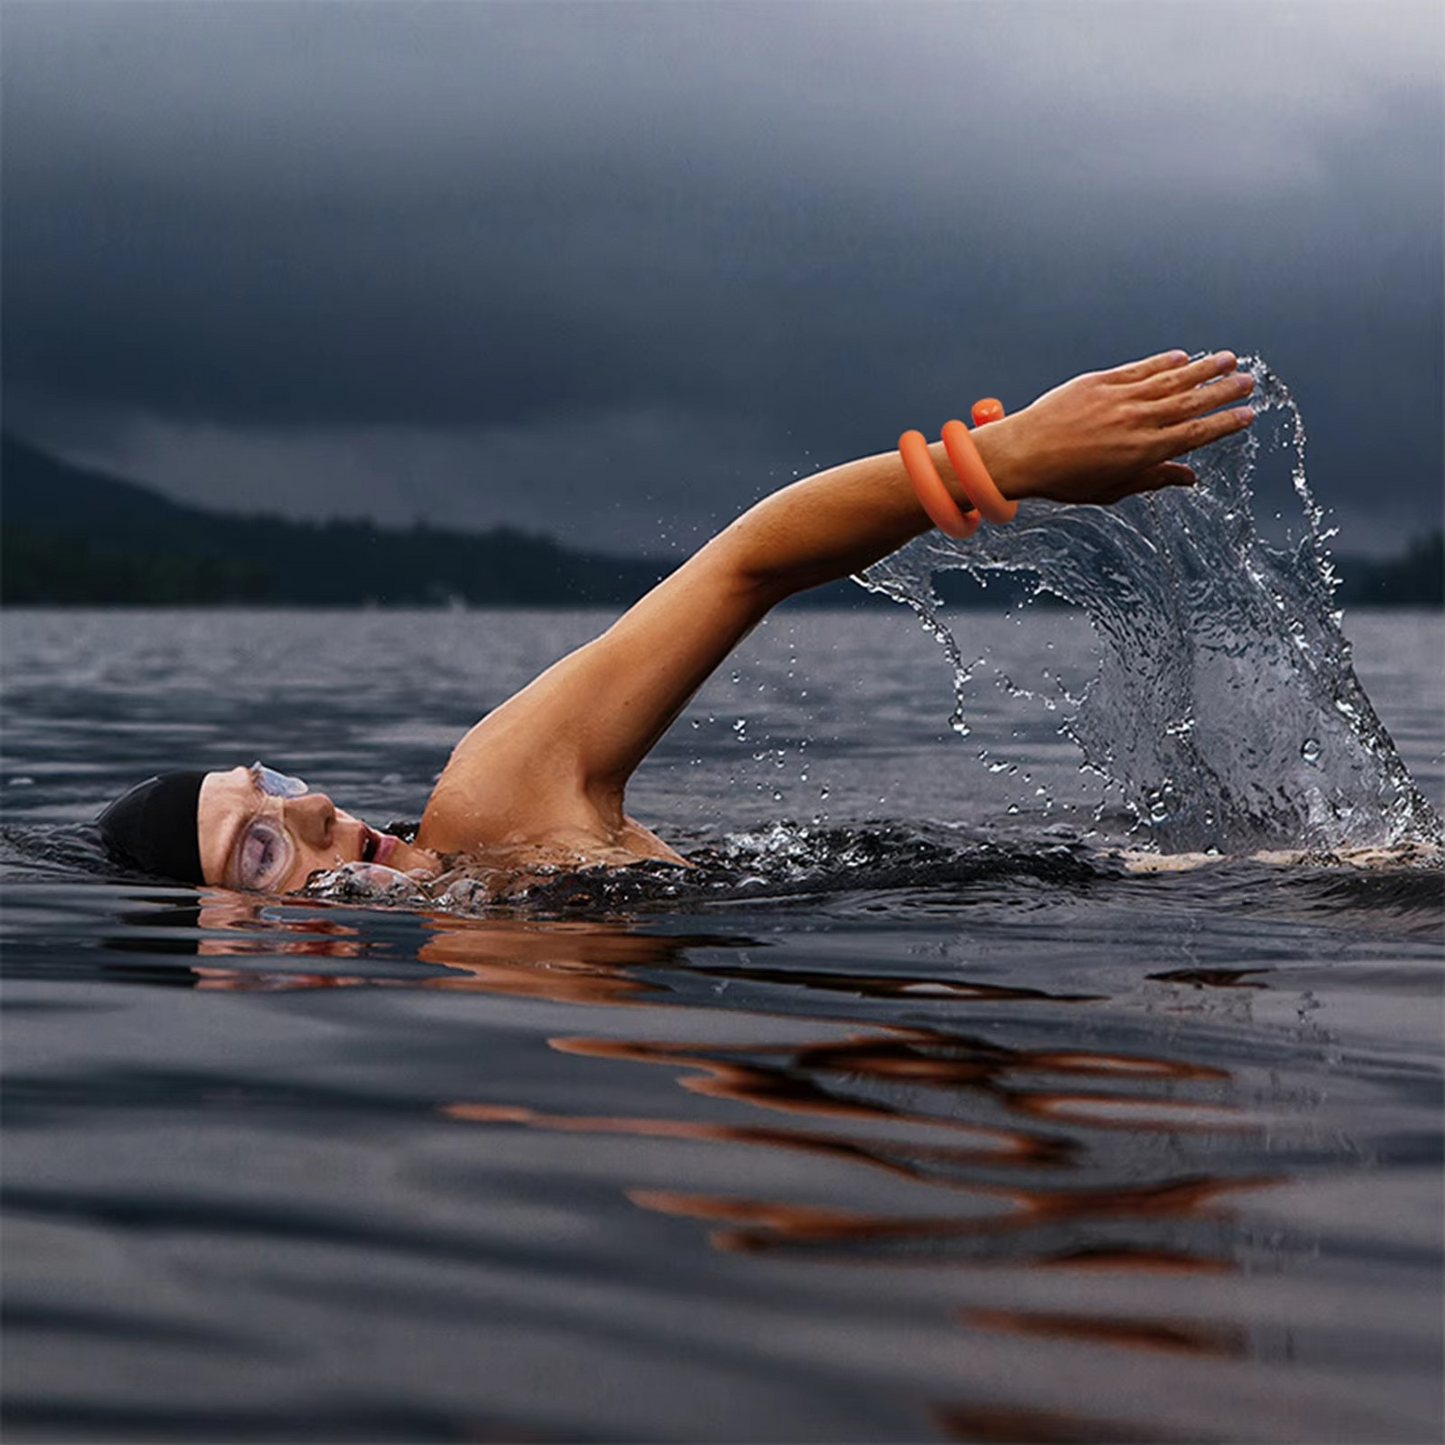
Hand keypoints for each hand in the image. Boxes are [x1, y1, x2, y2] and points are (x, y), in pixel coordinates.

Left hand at [975, 350, 1254, 505]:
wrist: (1021, 453)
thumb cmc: (1062, 478)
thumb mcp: (1110, 489)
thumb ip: (1152, 480)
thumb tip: (1189, 478)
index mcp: (1142, 452)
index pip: (1195, 435)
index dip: (1225, 424)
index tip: (1248, 415)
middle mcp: (1137, 421)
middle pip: (1191, 402)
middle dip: (1224, 391)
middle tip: (1249, 381)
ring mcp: (1120, 398)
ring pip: (1171, 379)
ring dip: (1203, 368)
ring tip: (1228, 359)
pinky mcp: (1100, 382)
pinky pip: (1140, 369)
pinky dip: (1163, 361)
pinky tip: (1182, 356)